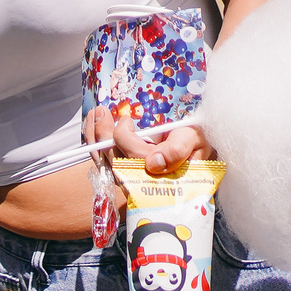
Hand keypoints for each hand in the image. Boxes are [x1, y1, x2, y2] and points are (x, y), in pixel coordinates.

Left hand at [86, 105, 209, 176]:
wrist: (197, 145)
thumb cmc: (196, 141)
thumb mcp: (195, 140)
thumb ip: (178, 150)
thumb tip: (153, 163)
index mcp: (163, 171)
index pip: (135, 158)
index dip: (125, 138)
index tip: (127, 119)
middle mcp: (144, 178)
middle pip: (114, 161)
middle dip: (103, 135)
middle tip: (100, 112)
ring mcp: (131, 177)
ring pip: (105, 162)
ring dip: (95, 137)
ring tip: (95, 115)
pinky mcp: (123, 171)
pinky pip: (103, 160)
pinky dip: (95, 142)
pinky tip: (93, 126)